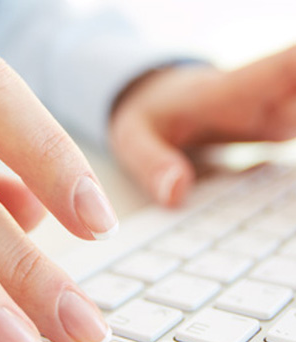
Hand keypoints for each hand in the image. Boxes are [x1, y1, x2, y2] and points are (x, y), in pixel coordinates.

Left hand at [109, 46, 295, 205]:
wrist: (155, 101)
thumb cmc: (147, 114)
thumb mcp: (134, 138)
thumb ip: (153, 163)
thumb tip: (176, 195)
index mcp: (235, 91)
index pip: (292, 64)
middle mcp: (270, 98)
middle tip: (288, 149)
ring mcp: (282, 113)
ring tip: (293, 202)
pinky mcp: (284, 128)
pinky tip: (291, 204)